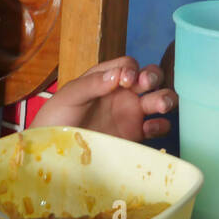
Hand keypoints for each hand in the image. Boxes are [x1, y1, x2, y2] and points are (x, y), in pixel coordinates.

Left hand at [31, 56, 176, 141]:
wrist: (52, 154)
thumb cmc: (55, 120)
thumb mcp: (69, 96)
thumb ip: (91, 84)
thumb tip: (118, 75)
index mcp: (106, 79)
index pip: (128, 65)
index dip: (131, 69)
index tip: (125, 81)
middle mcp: (122, 93)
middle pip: (150, 77)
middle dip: (154, 77)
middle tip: (146, 85)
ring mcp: (130, 114)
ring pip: (159, 100)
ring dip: (165, 98)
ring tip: (161, 105)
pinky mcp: (135, 136)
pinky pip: (157, 127)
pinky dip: (161, 125)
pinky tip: (151, 128)